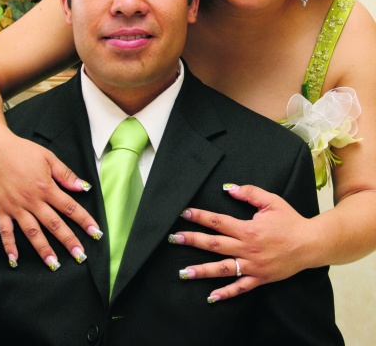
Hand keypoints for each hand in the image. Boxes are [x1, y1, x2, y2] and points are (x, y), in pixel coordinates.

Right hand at [0, 132, 101, 268]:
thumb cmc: (22, 151)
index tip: (95, 232)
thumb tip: (83, 187)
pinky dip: (9, 246)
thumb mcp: (48, 157)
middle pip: (54, 224)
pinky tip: (14, 260)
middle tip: (80, 256)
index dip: (84, 220)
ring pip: (32, 232)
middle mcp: (32, 200)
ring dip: (43, 249)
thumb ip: (66, 174)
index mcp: (46, 187)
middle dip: (68, 240)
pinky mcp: (1, 209)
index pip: (70, 207)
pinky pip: (5, 231)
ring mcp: (16, 207)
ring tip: (54, 264)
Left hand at [170, 184, 313, 300]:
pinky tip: (211, 296)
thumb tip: (229, 188)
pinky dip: (226, 293)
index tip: (184, 214)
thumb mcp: (271, 201)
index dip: (199, 217)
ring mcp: (252, 266)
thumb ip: (249, 193)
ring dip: (202, 270)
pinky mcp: (259, 278)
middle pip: (214, 244)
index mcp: (248, 229)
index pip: (218, 222)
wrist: (310, 244)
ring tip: (183, 272)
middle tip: (174, 239)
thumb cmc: (290, 221)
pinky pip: (240, 287)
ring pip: (222, 269)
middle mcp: (247, 248)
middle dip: (192, 241)